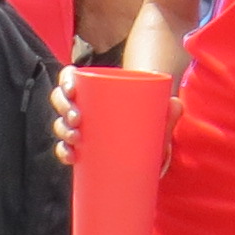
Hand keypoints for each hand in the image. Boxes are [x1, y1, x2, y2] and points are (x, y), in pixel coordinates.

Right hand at [51, 64, 183, 165]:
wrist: (151, 136)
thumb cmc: (150, 112)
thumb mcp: (159, 108)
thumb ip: (170, 108)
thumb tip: (173, 104)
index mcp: (95, 86)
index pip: (71, 76)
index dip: (65, 80)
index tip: (72, 90)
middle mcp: (84, 104)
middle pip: (61, 100)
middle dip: (63, 108)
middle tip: (77, 118)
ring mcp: (81, 125)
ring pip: (60, 124)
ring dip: (62, 131)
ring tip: (76, 138)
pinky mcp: (82, 146)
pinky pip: (65, 148)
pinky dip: (63, 152)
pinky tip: (71, 157)